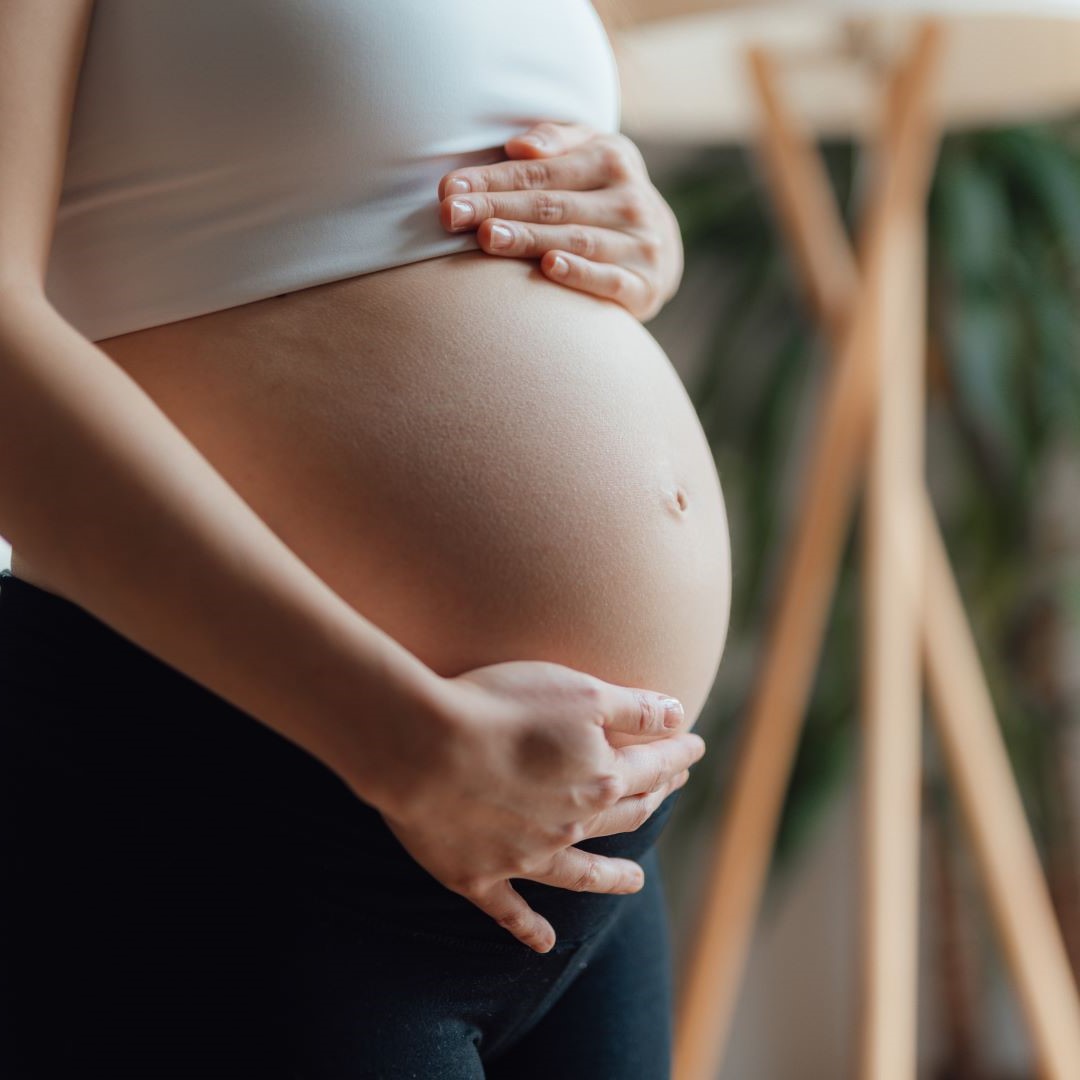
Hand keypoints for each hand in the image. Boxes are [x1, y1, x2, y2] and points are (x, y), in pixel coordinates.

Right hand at [375, 659, 704, 953]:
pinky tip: (543, 942)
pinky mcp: (477, 876)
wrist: (423, 747)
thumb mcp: (580, 691)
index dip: (677, 753)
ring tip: (635, 881)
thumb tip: (680, 717)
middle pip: (624, 814)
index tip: (695, 746)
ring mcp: (525, 858)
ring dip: (610, 877)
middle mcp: (571, 825)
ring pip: (581, 873)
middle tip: (670, 789)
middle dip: (654, 798)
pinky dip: (529, 928)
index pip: (654, 765)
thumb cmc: (501, 706)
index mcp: (599, 778)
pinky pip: (511, 911)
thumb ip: (634, 709)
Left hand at [437, 121, 683, 321]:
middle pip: (552, 204)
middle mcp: (630, 200)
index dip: (493, 179)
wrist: (660, 248)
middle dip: (497, 208)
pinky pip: (608, 279)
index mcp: (611, 158)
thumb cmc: (604, 193)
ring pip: (575, 239)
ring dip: (529, 239)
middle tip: (452, 215)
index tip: (449, 189)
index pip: (540, 171)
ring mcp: (640, 244)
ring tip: (487, 237)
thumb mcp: (590, 152)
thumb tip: (518, 145)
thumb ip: (555, 140)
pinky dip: (579, 273)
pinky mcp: (644, 285)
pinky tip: (547, 267)